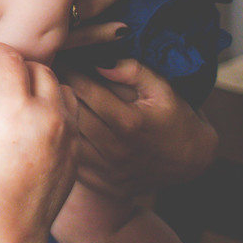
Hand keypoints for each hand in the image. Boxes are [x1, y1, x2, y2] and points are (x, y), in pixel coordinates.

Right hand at [0, 45, 77, 242]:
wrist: (3, 233)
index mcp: (14, 104)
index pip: (11, 59)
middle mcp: (47, 114)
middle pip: (41, 70)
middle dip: (19, 66)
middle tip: (0, 77)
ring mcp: (67, 134)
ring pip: (63, 90)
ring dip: (43, 85)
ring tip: (21, 97)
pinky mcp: (75, 154)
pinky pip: (70, 118)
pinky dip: (54, 110)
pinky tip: (34, 124)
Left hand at [59, 59, 217, 197]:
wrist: (192, 162)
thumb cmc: (176, 119)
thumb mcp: (164, 90)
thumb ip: (134, 71)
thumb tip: (101, 61)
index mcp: (128, 122)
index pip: (84, 90)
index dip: (68, 71)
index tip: (59, 59)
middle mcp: (114, 148)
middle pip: (69, 113)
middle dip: (57, 92)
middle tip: (49, 77)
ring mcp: (107, 169)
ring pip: (66, 138)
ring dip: (57, 118)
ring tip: (51, 102)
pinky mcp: (102, 183)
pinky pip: (71, 159)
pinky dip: (64, 142)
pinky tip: (62, 129)